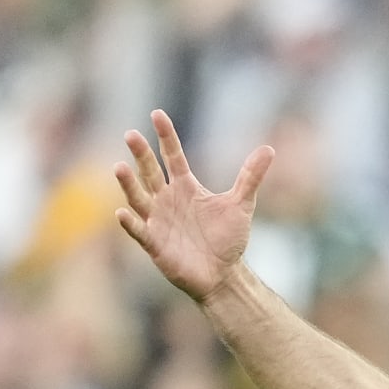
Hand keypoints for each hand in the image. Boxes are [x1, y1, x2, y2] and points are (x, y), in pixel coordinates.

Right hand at [114, 109, 273, 302]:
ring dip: (128, 184)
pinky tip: (121, 213)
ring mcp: (158, 220)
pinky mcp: (155, 243)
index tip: (157, 114)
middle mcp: (167, 199)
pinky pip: (139, 231)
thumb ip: (250, 176)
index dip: (166, 136)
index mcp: (185, 187)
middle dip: (141, 154)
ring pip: (139, 198)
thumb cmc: (227, 239)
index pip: (173, 156)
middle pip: (150, 172)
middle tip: (131, 134)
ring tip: (119, 167)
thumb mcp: (241, 204)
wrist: (223, 274)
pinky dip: (130, 223)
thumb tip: (269, 149)